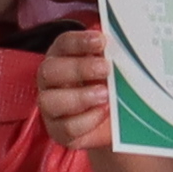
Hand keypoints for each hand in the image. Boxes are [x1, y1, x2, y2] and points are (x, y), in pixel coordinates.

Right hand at [38, 21, 115, 152]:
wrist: (112, 123)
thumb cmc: (109, 87)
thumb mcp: (112, 69)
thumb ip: (112, 56)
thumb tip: (123, 43)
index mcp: (61, 57)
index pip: (62, 44)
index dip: (79, 41)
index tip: (101, 41)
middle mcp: (50, 80)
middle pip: (49, 70)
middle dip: (79, 68)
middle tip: (105, 68)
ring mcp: (50, 106)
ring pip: (50, 101)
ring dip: (80, 97)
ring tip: (105, 95)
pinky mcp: (57, 130)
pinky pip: (65, 127)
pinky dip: (87, 120)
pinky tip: (103, 112)